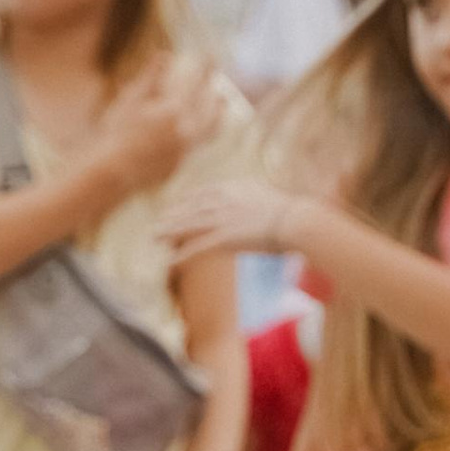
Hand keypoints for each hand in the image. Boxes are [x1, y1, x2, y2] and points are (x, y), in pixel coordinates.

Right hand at [98, 54, 224, 202]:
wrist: (113, 171)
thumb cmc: (118, 131)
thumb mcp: (131, 99)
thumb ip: (150, 77)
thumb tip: (165, 54)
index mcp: (175, 111)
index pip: (196, 83)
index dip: (205, 68)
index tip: (211, 56)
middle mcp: (186, 132)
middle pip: (212, 113)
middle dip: (217, 102)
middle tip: (222, 96)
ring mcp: (184, 152)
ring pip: (208, 134)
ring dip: (214, 122)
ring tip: (216, 118)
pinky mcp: (176, 167)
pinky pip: (192, 150)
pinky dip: (195, 139)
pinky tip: (187, 138)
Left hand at [161, 180, 309, 265]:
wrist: (296, 221)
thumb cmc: (291, 213)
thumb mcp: (269, 197)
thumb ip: (256, 197)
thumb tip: (258, 200)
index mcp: (234, 188)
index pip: (203, 193)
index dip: (187, 200)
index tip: (177, 205)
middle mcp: (224, 201)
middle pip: (191, 208)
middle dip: (173, 216)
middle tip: (158, 223)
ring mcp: (222, 219)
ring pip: (189, 226)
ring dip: (169, 232)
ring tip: (154, 238)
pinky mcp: (225, 238)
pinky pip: (198, 248)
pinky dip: (183, 255)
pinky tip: (170, 262)